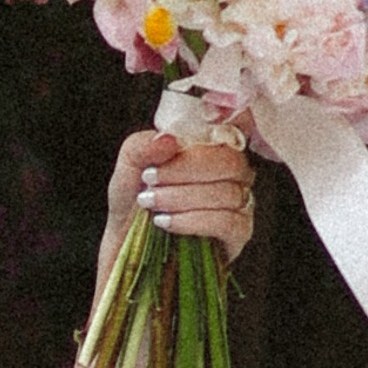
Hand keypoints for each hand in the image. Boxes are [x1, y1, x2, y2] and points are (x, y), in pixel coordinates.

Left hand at [109, 116, 255, 255]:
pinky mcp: (238, 234)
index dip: (222, 123)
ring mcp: (240, 204)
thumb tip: (168, 140)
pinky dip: (193, 220)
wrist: (128, 244)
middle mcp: (233, 173)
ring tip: (149, 202)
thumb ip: (142, 147)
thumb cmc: (135, 201)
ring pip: (227, 192)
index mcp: (213, 147)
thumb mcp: (129, 167)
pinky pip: (228, 222)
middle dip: (186, 169)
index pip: (236, 126)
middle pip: (231, 161)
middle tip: (150, 178)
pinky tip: (166, 222)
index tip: (178, 141)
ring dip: (181, 196)